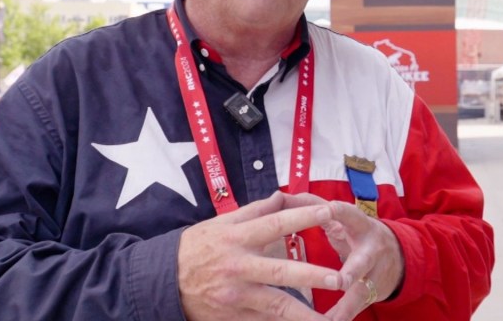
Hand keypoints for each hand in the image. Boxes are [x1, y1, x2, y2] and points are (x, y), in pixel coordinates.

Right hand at [177, 192, 339, 320]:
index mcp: (237, 239)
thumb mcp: (220, 224)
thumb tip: (282, 195)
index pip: (274, 224)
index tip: (327, 212)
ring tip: (329, 320)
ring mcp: (237, 296)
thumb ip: (254, 212)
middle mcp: (239, 268)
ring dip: (305, 314)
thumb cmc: (196, 248)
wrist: (163, 283)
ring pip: (276, 306)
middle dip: (311, 275)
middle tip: (339, 278)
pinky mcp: (234, 317)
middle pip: (280, 271)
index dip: (301, 218)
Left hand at [319, 201, 404, 320]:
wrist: (397, 254)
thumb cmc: (356, 232)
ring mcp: (373, 270)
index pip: (344, 214)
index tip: (325, 213)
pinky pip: (356, 305)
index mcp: (357, 223)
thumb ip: (310, 207)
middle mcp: (369, 246)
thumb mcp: (341, 216)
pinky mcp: (372, 289)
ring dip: (346, 306)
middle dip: (352, 272)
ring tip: (332, 320)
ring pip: (361, 291)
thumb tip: (277, 196)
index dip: (334, 213)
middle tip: (341, 282)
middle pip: (362, 260)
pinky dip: (342, 316)